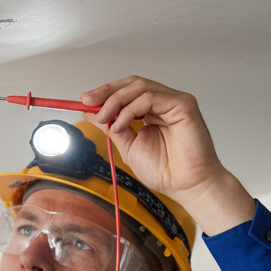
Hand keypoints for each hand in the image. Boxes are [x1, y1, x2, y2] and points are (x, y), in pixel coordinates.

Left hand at [80, 77, 255, 234]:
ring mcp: (174, 101)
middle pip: (133, 84)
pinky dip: (131, 109)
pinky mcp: (183, 104)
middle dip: (107, 91)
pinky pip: (151, 98)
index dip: (105, 93)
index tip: (84, 100)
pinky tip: (121, 125)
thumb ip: (111, 127)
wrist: (185, 186)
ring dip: (116, 101)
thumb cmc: (166, 171)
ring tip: (105, 119)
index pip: (127, 91)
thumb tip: (91, 113)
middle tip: (88, 102)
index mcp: (152, 111)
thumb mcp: (128, 146)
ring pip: (140, 87)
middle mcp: (164, 102)